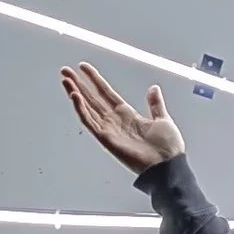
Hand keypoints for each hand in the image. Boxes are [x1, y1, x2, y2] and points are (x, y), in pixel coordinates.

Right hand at [61, 61, 185, 173]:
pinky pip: (90, 122)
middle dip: (79, 84)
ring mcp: (109, 130)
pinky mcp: (106, 139)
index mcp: (127, 115)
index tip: (83, 67)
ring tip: (65, 80)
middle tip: (65, 71)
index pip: (106, 92)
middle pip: (92, 98)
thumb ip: (155, 104)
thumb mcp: (163, 119)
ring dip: (75, 93)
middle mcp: (115, 121)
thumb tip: (154, 89)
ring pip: (87, 108)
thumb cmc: (167, 148)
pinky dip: (81, 109)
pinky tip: (75, 96)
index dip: (94, 79)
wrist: (168, 165)